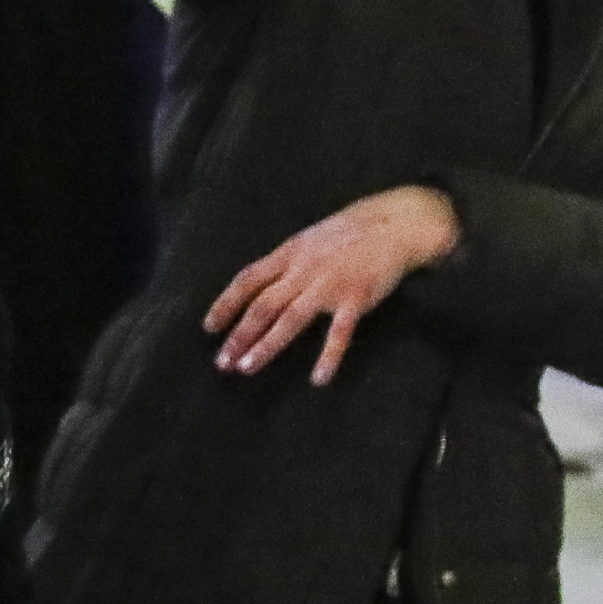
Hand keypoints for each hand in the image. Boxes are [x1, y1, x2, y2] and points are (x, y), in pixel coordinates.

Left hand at [205, 185, 459, 385]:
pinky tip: (318, 379)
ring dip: (266, 345)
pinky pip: (339, 332)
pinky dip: (328, 356)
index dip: (226, 304)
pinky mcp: (356, 298)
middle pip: (263, 305)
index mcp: (289, 254)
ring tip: (247, 367)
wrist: (393, 224)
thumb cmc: (349, 233)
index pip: (247, 280)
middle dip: (239, 334)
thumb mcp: (308, 240)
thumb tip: (258, 286)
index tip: (209, 328)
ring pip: (290, 319)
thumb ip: (285, 263)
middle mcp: (303, 270)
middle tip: (222, 362)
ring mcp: (329, 285)